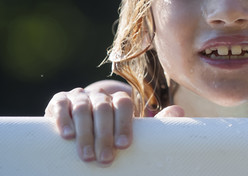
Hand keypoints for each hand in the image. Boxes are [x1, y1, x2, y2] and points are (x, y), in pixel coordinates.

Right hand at [45, 87, 185, 163]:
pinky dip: (63, 119)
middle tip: (106, 159)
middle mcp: (100, 96)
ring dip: (85, 133)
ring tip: (87, 156)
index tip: (124, 146)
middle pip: (104, 109)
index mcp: (119, 100)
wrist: (81, 119)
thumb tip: (179, 111)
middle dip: (105, 135)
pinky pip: (60, 106)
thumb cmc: (111, 128)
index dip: (124, 124)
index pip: (124, 105)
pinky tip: (67, 135)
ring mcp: (79, 97)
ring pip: (83, 109)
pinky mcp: (60, 101)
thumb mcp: (131, 127)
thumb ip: (154, 123)